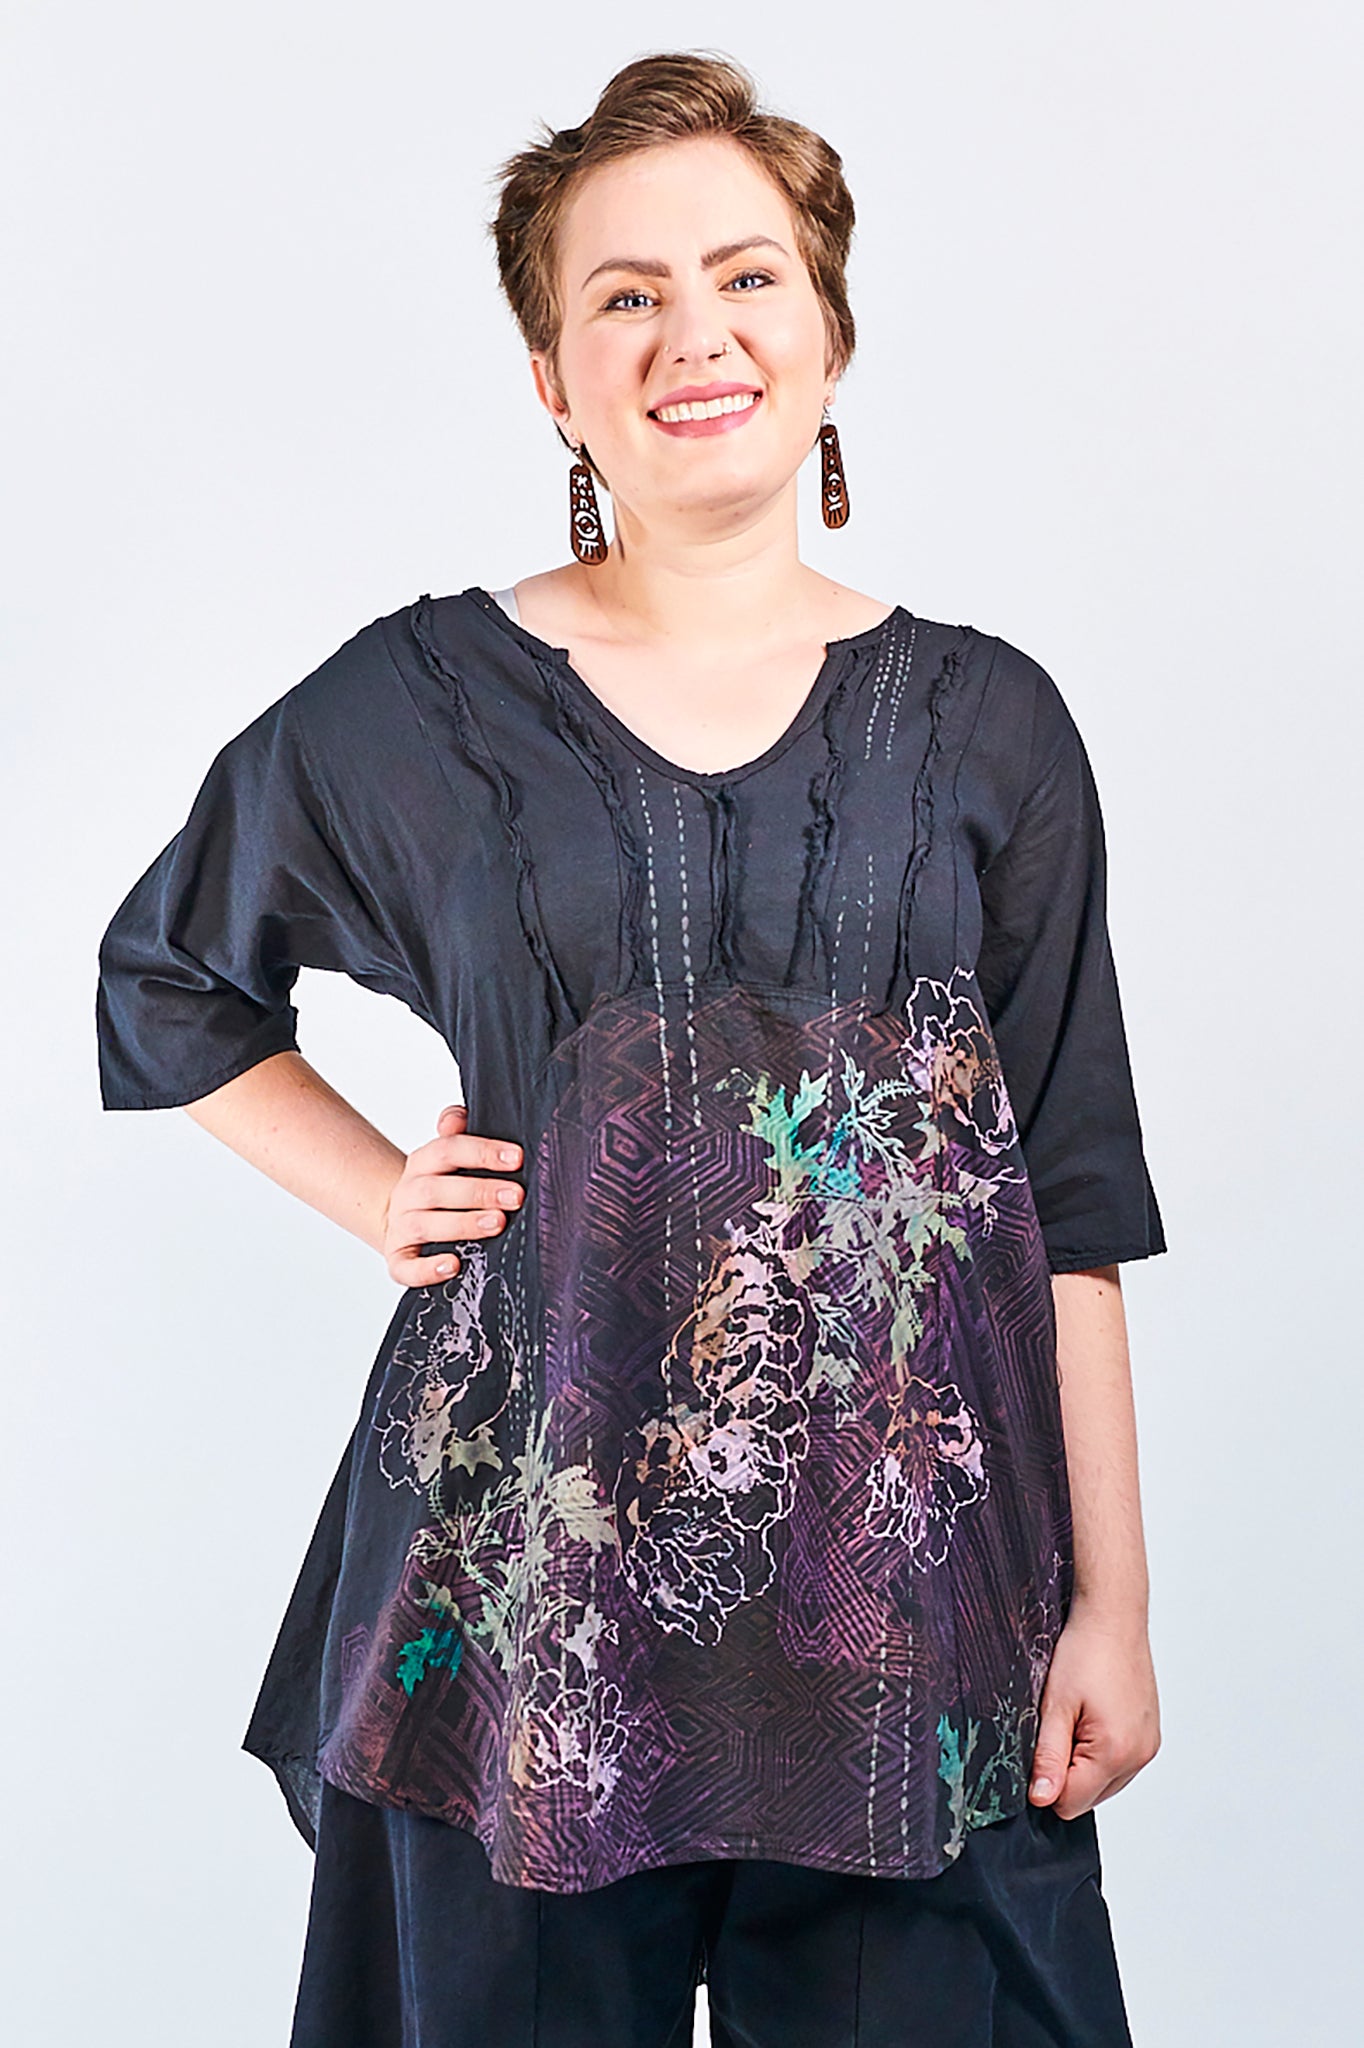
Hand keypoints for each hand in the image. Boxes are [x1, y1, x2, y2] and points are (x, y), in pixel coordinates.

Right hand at [380, 1103, 523, 1288]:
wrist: (404, 1220)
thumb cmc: (443, 1186)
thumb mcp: (449, 1157)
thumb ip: (457, 1133)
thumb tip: (460, 1115)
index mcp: (422, 1163)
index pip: (447, 1149)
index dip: (481, 1152)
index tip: (517, 1158)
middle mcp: (408, 1193)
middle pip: (437, 1189)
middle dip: (479, 1192)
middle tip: (516, 1196)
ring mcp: (401, 1227)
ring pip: (424, 1226)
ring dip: (462, 1224)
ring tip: (497, 1223)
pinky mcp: (398, 1259)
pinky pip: (405, 1267)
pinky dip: (427, 1270)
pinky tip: (453, 1265)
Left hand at [1028, 1596, 1160, 1818]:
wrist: (1113, 1619)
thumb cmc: (1086, 1652)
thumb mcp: (1054, 1706)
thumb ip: (1048, 1757)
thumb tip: (1041, 1798)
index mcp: (1115, 1753)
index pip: (1070, 1804)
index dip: (1047, 1780)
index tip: (1042, 1746)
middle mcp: (1139, 1756)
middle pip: (1089, 1796)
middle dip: (1067, 1771)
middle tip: (1061, 1725)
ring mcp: (1148, 1747)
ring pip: (1104, 1782)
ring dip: (1085, 1761)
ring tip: (1079, 1717)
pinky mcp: (1150, 1737)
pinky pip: (1120, 1764)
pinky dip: (1102, 1751)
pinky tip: (1094, 1717)